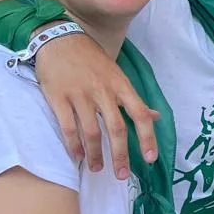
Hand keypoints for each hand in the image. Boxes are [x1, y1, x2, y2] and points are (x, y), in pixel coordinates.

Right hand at [32, 31, 160, 176]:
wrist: (60, 39)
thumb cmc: (91, 60)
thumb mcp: (117, 75)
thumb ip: (134, 99)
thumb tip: (155, 116)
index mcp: (121, 86)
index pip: (140, 114)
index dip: (147, 137)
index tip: (150, 158)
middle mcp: (103, 91)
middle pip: (116, 128)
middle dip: (120, 155)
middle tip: (122, 175)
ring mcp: (80, 95)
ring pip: (91, 131)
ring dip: (95, 154)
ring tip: (98, 169)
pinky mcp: (58, 97)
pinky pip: (68, 126)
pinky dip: (73, 145)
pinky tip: (77, 157)